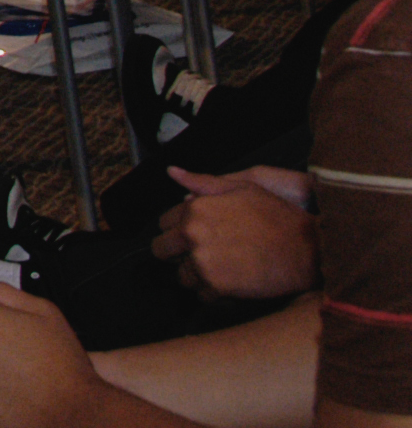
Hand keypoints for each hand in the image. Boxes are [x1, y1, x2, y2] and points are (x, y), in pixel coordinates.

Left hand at [154, 167, 315, 299]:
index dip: (177, 229)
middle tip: (201, 254)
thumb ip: (202, 181)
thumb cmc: (276, 216)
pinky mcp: (217, 287)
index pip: (162, 224)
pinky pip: (202, 296)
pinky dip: (213, 293)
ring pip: (181, 276)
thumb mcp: (241, 188)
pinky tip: (231, 283)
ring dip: (195, 274)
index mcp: (194, 209)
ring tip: (221, 269)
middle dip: (177, 253)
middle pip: (161, 250)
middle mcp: (192, 235)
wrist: (307, 249)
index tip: (192, 235)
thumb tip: (172, 172)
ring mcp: (203, 263)